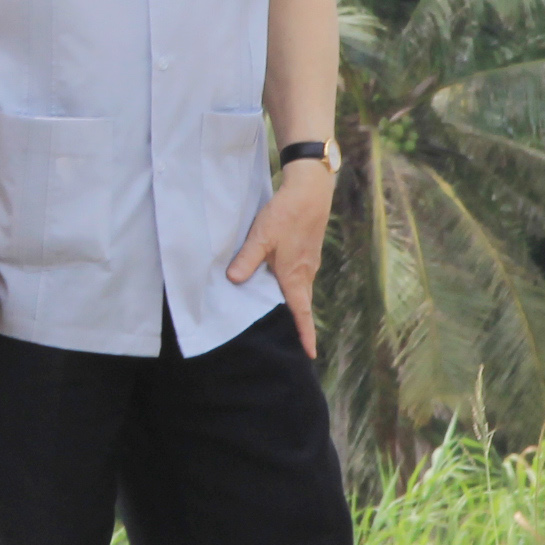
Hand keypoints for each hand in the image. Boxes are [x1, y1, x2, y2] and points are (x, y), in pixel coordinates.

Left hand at [227, 158, 338, 358]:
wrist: (310, 191)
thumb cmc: (286, 214)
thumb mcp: (261, 237)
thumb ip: (247, 260)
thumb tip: (233, 281)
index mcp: (295, 276)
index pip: (301, 313)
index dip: (305, 334)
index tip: (310, 353)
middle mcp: (305, 273)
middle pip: (302, 304)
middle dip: (299, 323)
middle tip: (296, 341)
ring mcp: (309, 262)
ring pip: (300, 289)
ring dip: (295, 303)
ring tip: (284, 315)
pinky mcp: (307, 251)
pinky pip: (300, 276)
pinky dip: (292, 286)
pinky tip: (280, 281)